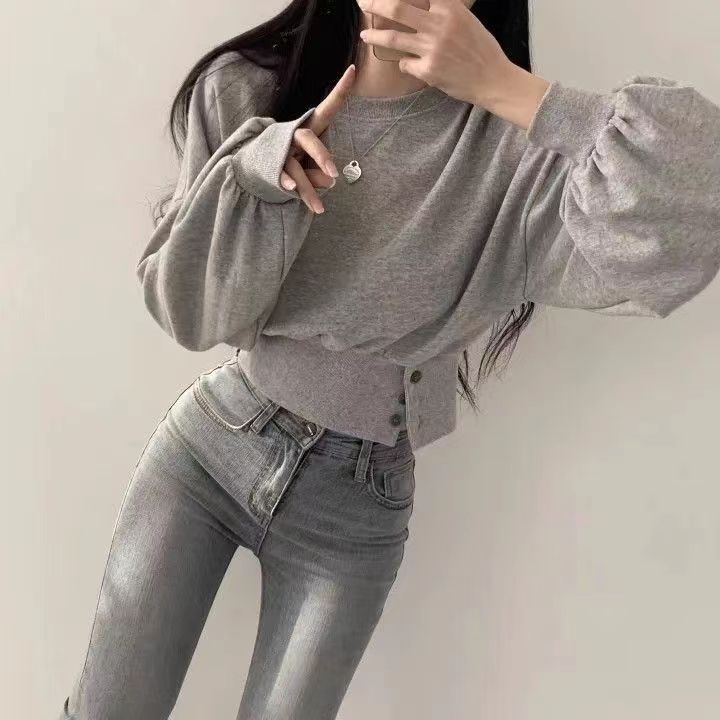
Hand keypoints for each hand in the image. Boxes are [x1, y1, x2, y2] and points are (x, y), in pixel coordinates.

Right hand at [279, 64, 356, 212]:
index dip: (340, 90)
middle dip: (321, 157)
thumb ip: (320, 174)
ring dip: (307, 188)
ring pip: (294, 165)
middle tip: (334, 175)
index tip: (354, 70)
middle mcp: (293, 135)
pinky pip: (281, 173)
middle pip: (308, 139)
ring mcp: (279, 149)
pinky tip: (290, 190)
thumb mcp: (310, 169)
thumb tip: (328, 182)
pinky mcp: (269, 163)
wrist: (253, 169)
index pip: (327, 108)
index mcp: (309, 129)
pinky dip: (288, 184)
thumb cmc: (293, 165)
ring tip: (319, 208)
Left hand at [356, 0, 550, 128]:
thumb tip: (420, 6)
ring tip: (364, 35)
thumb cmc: (480, 49)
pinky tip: (410, 64)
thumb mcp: (465, 20)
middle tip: (362, 3)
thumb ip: (442, 11)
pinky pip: (405, 63)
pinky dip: (404, 63)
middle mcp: (438, 25)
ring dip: (375, 35)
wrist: (492, 79)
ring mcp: (431, 48)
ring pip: (394, 37)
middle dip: (376, 3)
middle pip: (397, 8)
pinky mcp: (427, 70)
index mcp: (449, 8)